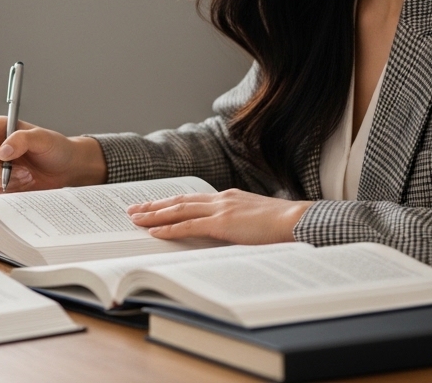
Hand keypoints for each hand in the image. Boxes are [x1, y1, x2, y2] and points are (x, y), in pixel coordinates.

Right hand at [0, 116, 106, 190]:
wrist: (67, 169)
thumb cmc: (56, 148)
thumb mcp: (42, 138)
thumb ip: (21, 139)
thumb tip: (1, 152)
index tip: (0, 155)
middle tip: (22, 169)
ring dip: (5, 180)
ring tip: (27, 176)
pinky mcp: (0, 185)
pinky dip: (8, 190)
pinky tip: (25, 184)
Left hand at [127, 189, 312, 243]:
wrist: (297, 220)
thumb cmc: (283, 224)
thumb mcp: (256, 220)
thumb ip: (239, 223)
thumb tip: (229, 234)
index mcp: (229, 197)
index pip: (193, 199)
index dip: (171, 202)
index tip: (155, 205)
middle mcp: (221, 199)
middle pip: (179, 201)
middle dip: (154, 205)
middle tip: (134, 209)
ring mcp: (220, 209)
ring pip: (178, 210)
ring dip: (154, 215)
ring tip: (136, 219)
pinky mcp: (222, 223)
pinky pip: (188, 226)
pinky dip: (169, 228)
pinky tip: (155, 232)